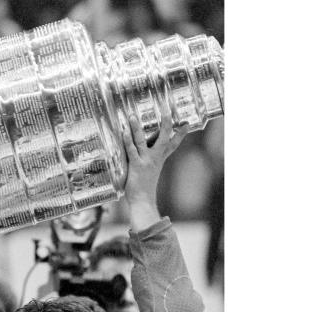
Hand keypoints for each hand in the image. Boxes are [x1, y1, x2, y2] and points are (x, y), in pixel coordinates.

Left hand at [122, 113, 188, 230]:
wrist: (143, 201)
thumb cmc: (145, 188)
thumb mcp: (151, 172)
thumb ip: (150, 162)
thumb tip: (147, 155)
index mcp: (160, 159)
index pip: (173, 144)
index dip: (180, 134)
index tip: (186, 123)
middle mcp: (155, 158)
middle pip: (163, 137)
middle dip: (166, 124)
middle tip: (167, 110)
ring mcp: (146, 161)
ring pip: (142, 140)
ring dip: (136, 128)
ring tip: (133, 116)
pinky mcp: (136, 165)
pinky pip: (131, 150)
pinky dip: (127, 140)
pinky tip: (124, 131)